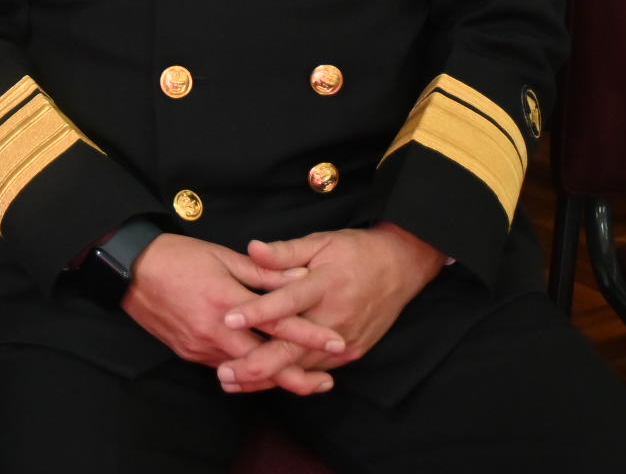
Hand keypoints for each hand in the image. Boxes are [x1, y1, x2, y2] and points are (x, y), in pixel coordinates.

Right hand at [119, 234, 341, 393]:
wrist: (130, 270)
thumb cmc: (177, 256)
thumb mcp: (223, 256)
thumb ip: (264, 271)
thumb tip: (300, 276)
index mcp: (227, 302)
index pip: (278, 324)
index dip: (310, 336)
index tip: (337, 343)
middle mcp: (215, 331)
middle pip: (265, 363)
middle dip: (298, 376)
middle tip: (326, 382)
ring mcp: (200, 347)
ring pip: (244, 370)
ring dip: (272, 375)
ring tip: (301, 379)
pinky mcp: (189, 353)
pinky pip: (224, 366)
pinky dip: (245, 370)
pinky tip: (261, 368)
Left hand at [214, 222, 444, 393]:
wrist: (401, 268)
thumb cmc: (355, 251)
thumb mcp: (321, 241)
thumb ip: (285, 251)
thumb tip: (252, 247)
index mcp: (325, 284)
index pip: (288, 301)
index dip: (258, 311)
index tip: (229, 319)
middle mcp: (335, 318)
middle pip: (293, 348)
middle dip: (257, 364)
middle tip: (224, 373)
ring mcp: (345, 340)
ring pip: (301, 366)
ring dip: (268, 377)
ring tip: (233, 382)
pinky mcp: (352, 352)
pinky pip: (316, 368)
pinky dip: (290, 376)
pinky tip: (264, 382)